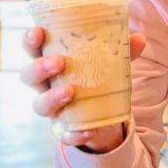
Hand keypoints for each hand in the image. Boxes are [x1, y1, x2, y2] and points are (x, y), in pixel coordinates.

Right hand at [20, 27, 146, 152]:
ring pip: (39, 104)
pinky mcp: (64, 128)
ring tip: (69, 91)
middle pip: (28, 76)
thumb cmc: (96, 76)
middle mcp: (46, 84)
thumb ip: (122, 50)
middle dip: (39, 68)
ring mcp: (52, 107)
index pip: (33, 48)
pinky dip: (72, 134)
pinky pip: (62, 134)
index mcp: (52, 61)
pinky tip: (85, 132)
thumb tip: (139, 39)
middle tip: (58, 62)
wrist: (103, 112)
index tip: (37, 32)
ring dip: (51, 98)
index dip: (30, 40)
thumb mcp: (109, 60)